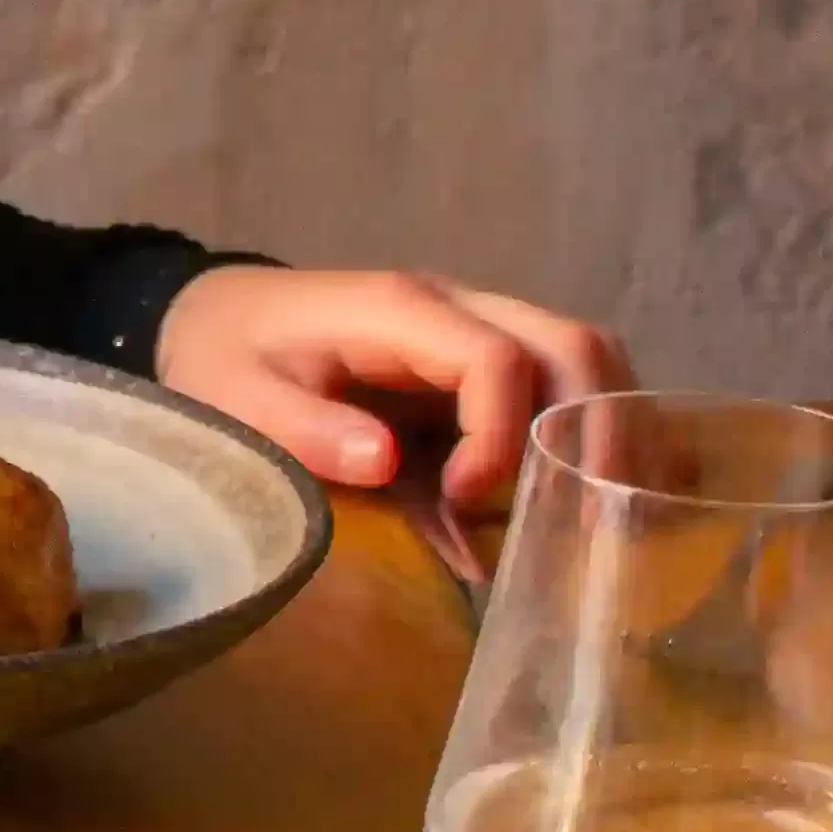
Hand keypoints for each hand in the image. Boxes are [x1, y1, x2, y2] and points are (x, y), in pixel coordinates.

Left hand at [154, 266, 631, 507]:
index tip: (467, 501)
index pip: (494, 360)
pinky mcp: (491, 368)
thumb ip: (302, 428)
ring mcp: (484, 333)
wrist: (220, 319)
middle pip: (574, 347)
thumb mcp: (236, 396)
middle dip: (600, 433)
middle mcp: (459, 309)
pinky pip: (570, 390)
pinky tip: (602, 505)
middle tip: (590, 522)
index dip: (501, 437)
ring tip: (613, 519)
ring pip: (590, 364)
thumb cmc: (226, 358)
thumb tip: (385, 461)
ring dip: (613, 437)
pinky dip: (595, 442)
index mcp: (398, 311)